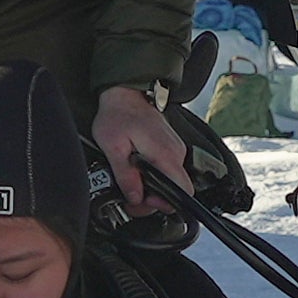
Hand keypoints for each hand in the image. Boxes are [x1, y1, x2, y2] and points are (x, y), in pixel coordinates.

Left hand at [90, 82, 190, 214]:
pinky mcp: (170, 147)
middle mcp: (175, 152)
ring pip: (172, 180)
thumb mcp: (113, 148)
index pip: (183, 189)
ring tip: (132, 184)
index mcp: (165, 154)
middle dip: (155, 199)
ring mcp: (175, 149)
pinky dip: (155, 176)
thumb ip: (125, 176)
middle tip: (133, 197)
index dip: (167, 202)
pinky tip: (138, 172)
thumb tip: (134, 197)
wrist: (124, 94)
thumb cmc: (118, 116)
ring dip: (153, 187)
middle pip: (177, 189)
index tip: (146, 201)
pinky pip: (168, 169)